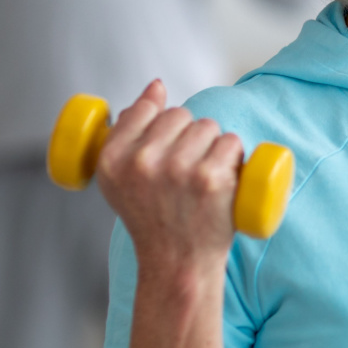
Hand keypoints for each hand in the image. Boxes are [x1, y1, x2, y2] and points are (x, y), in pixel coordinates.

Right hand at [96, 80, 242, 278]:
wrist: (179, 262)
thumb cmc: (153, 218)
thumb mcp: (121, 178)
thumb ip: (131, 129)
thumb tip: (156, 85)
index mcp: (112, 159)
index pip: (146, 108)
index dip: (163, 126)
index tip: (166, 149)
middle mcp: (142, 162)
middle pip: (182, 115)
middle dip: (190, 136)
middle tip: (187, 171)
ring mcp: (178, 169)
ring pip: (209, 126)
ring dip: (215, 146)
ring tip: (205, 177)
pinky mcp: (212, 178)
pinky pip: (232, 142)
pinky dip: (235, 157)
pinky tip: (225, 179)